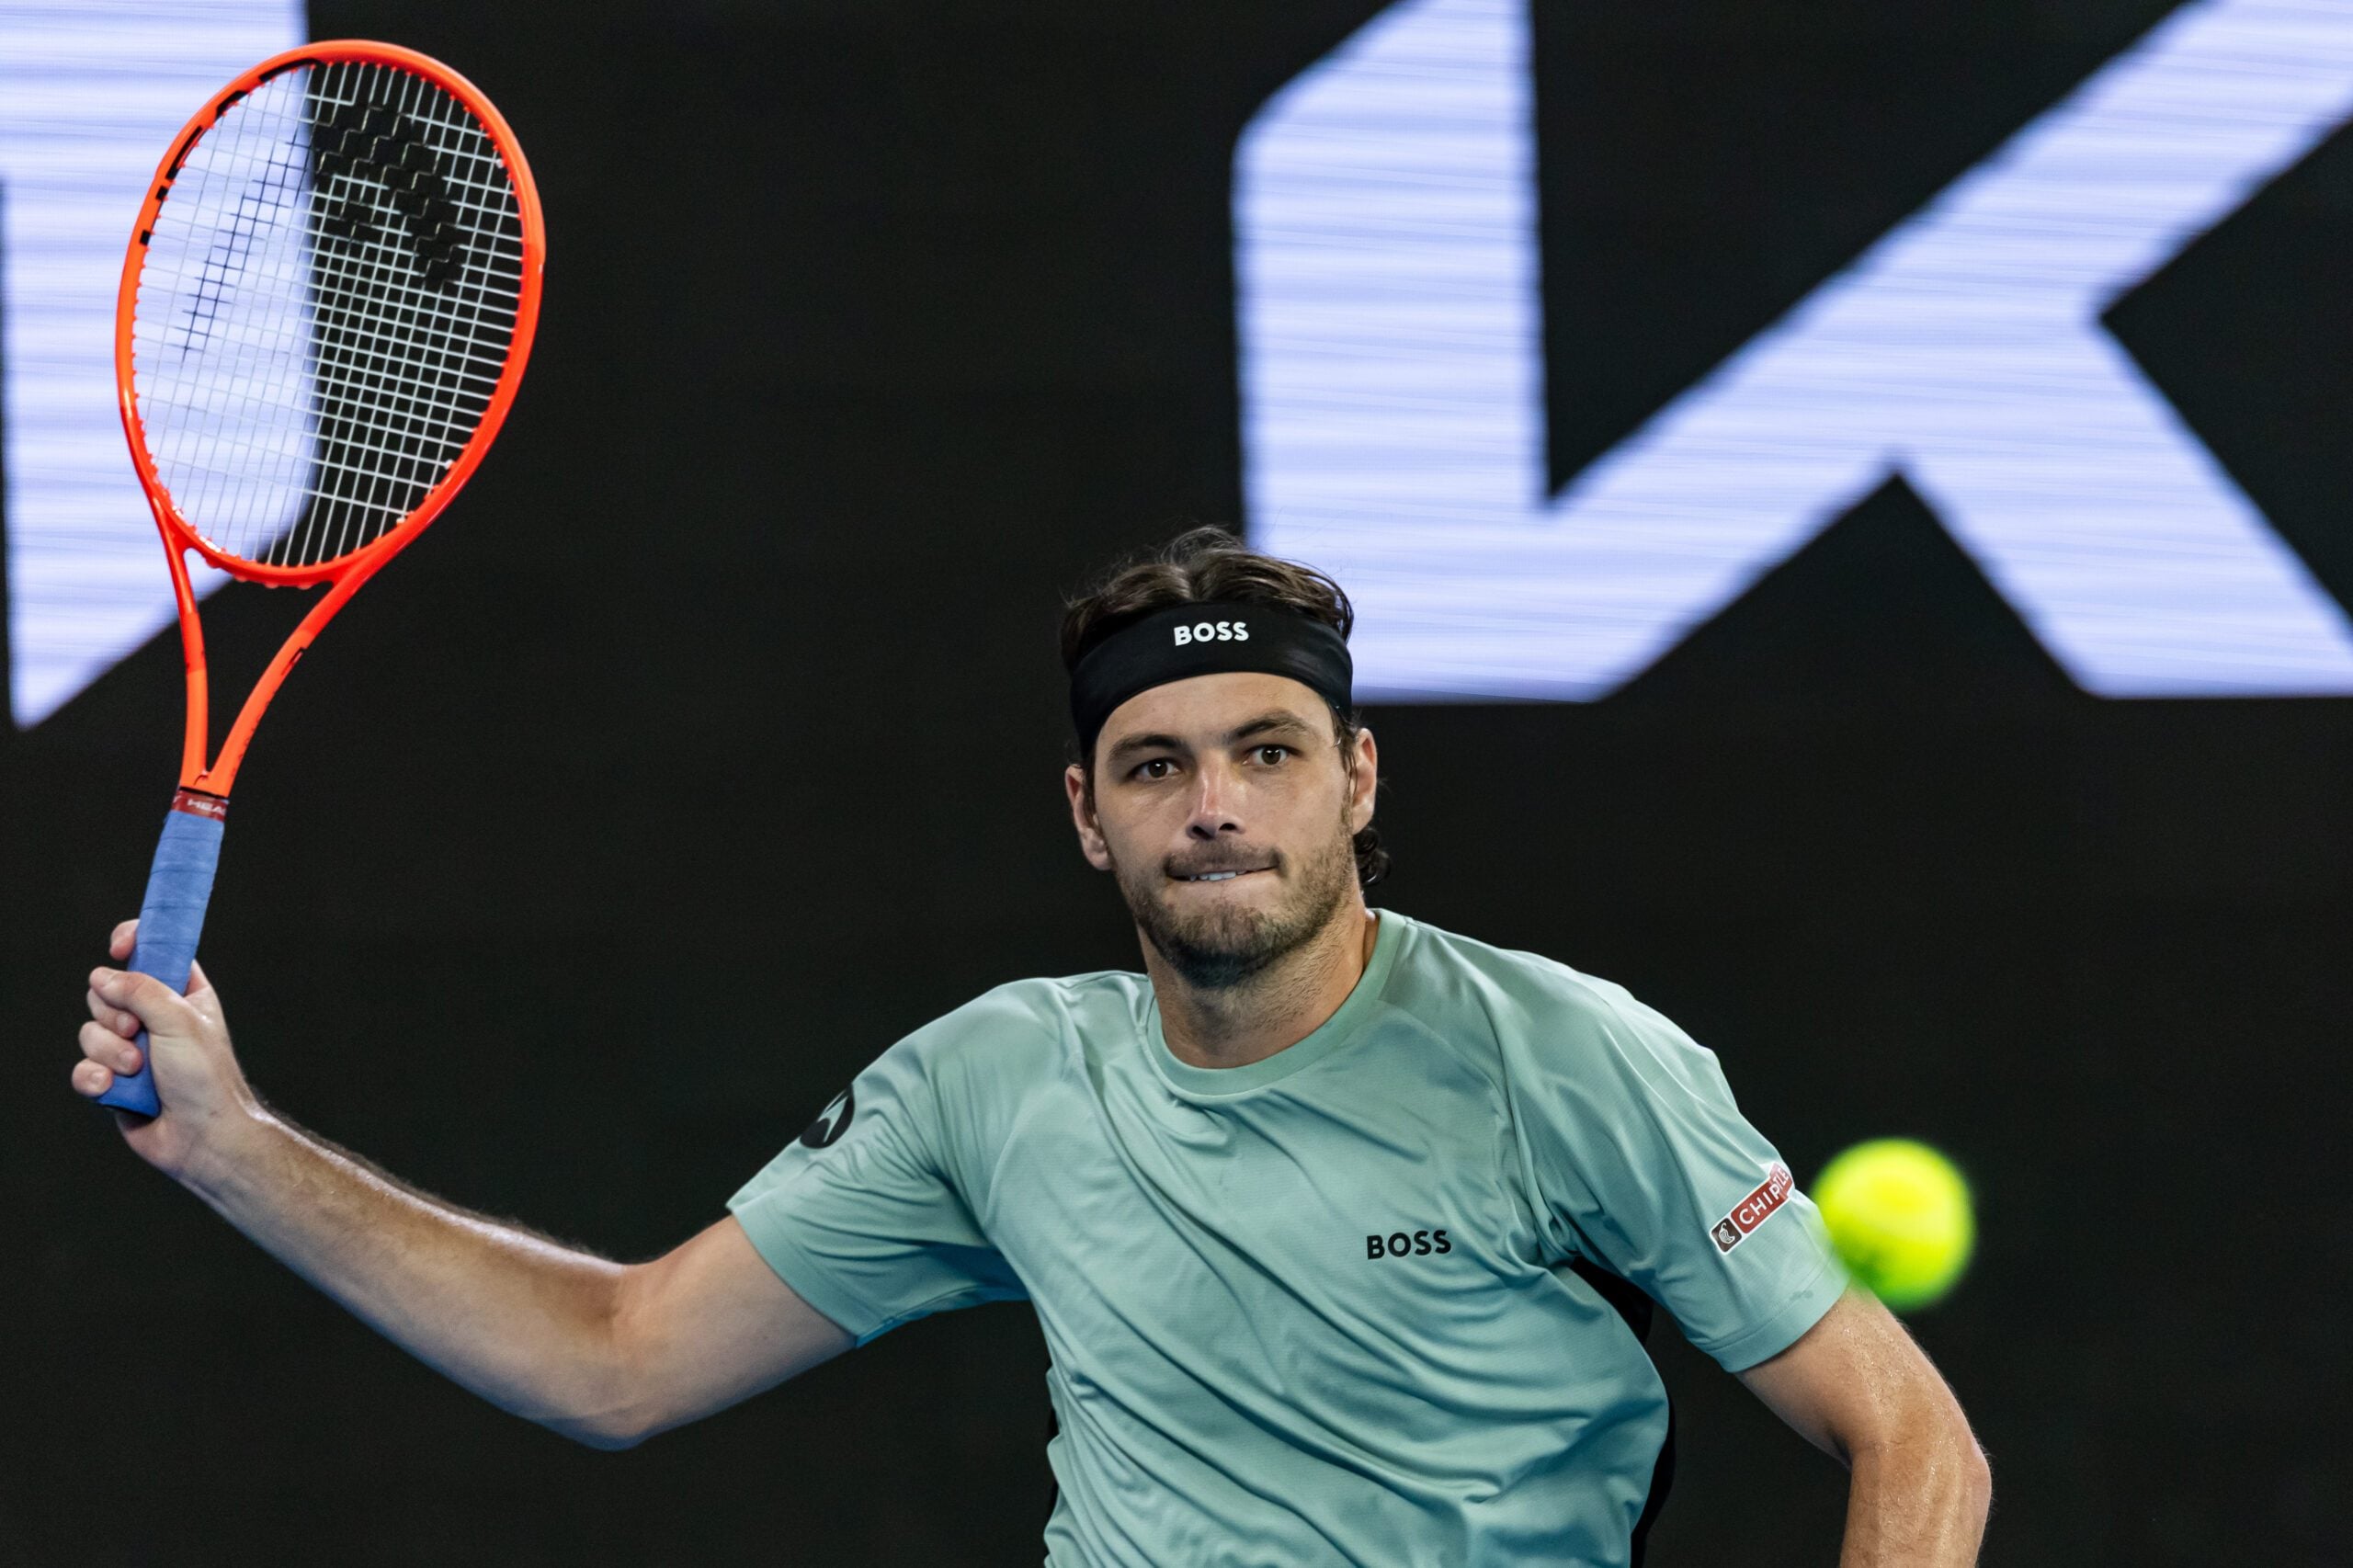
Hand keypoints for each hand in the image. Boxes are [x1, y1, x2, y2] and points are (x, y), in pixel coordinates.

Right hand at [74, 919, 263, 1182]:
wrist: (202, 1137)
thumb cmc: (206, 1078)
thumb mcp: (180, 1021)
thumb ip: (141, 991)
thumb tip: (102, 976)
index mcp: (183, 994)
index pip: (153, 952)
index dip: (133, 943)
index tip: (119, 947)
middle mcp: (156, 1018)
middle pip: (106, 992)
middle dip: (114, 1013)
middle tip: (136, 1032)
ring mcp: (132, 1050)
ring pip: (90, 1031)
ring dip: (109, 1051)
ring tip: (137, 1070)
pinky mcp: (114, 1080)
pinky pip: (83, 1067)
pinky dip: (94, 1077)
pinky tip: (112, 1089)